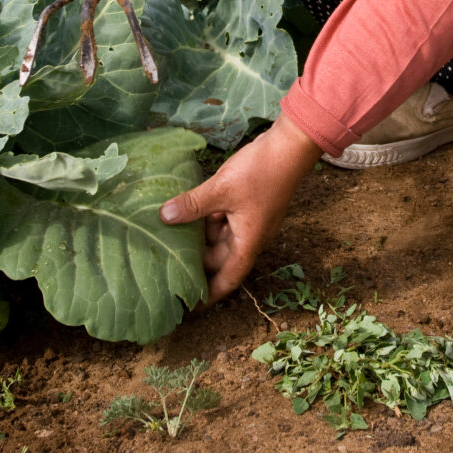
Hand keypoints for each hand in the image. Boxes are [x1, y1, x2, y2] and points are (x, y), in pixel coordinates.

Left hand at [160, 112, 322, 303]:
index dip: (209, 295)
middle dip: (198, 262)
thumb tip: (163, 216)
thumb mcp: (221, 189)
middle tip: (167, 265)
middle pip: (221, 258)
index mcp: (248, 242)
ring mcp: (251, 219)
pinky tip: (189, 210)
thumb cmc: (260, 172)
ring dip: (201, 237)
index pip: (227, 280)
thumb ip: (192, 205)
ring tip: (172, 236)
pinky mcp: (249, 203)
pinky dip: (209, 218)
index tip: (189, 306)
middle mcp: (251, 236)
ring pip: (221, 237)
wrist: (289, 146)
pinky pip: (225, 220)